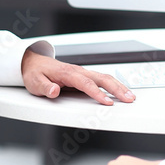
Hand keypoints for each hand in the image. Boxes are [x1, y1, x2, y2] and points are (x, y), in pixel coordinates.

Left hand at [21, 50, 135, 104]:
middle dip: (117, 88)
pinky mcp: (84, 76)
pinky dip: (114, 85)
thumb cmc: (35, 73)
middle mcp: (78, 71)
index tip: (108, 102)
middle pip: (102, 78)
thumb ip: (45, 87)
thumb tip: (54, 91)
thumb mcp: (35, 82)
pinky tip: (121, 91)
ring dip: (119, 86)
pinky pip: (102, 79)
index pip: (85, 83)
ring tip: (130, 96)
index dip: (97, 93)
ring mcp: (82, 73)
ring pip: (105, 77)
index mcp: (67, 73)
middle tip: (129, 99)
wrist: (33, 62)